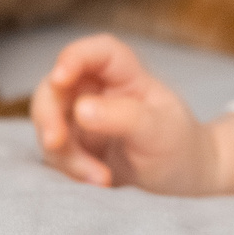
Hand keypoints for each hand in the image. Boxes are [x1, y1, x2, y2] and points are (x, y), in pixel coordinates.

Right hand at [32, 33, 233, 195]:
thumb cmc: (179, 147)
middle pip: (56, 87)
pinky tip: (100, 182)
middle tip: (56, 142)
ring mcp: (82, 119)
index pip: (97, 52)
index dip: (73, 57)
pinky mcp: (75, 146)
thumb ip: (124, 117)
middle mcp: (98, 91)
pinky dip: (71, 169)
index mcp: (126, 75)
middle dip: (49, 115)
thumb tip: (80, 109)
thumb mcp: (160, 132)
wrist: (184, 181)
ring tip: (101, 179)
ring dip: (64, 153)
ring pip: (49, 123)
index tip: (60, 79)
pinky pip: (56, 153)